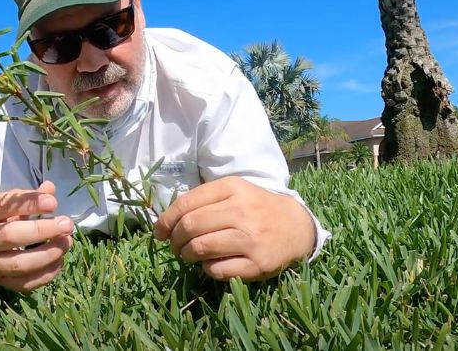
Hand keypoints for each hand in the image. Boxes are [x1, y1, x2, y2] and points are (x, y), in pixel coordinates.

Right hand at [0, 181, 73, 291]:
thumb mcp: (8, 203)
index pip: (3, 207)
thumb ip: (29, 197)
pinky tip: (59, 260)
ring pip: (19, 264)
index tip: (53, 203)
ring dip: (48, 254)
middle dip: (42, 230)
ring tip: (67, 242)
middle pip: (10, 237)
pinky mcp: (0, 282)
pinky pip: (25, 284)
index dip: (29, 204)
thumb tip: (50, 189)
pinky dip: (46, 274)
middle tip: (66, 224)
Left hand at [153, 176, 315, 281]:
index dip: (166, 220)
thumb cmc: (256, 208)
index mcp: (232, 188)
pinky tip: (211, 263)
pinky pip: (217, 270)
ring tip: (189, 254)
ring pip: (200, 248)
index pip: (186, 204)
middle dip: (175, 239)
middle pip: (190, 226)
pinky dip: (207, 268)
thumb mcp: (233, 192)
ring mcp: (250, 238)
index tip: (159, 231)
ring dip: (187, 254)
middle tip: (175, 245)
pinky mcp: (257, 263)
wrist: (297, 226)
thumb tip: (166, 222)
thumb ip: (202, 201)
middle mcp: (241, 211)